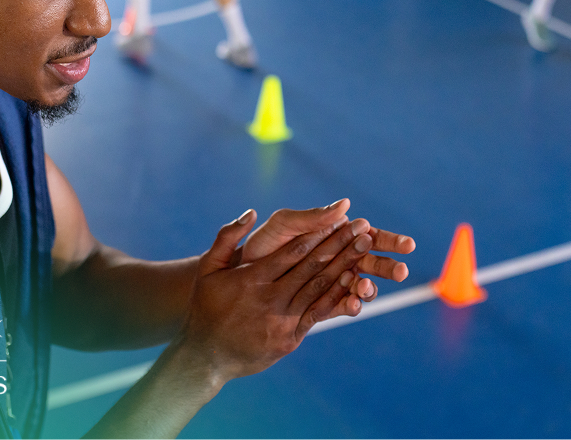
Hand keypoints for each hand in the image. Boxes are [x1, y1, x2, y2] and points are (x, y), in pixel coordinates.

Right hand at [178, 209, 386, 381]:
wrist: (205, 356)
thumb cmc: (206, 307)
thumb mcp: (208, 268)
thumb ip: (227, 237)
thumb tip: (251, 213)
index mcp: (252, 278)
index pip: (293, 251)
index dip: (319, 234)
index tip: (338, 218)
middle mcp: (269, 298)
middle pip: (313, 267)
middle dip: (341, 245)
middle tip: (363, 228)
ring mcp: (281, 321)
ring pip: (320, 289)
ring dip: (346, 266)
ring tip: (365, 248)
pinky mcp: (289, 339)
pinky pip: (318, 314)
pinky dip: (337, 297)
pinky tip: (354, 282)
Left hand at [240, 200, 415, 316]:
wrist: (233, 279)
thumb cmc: (259, 245)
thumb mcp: (283, 225)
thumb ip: (312, 217)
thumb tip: (345, 204)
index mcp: (334, 238)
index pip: (370, 237)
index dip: (390, 241)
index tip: (407, 245)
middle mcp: (336, 261)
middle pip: (372, 263)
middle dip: (389, 267)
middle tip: (402, 271)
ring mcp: (329, 285)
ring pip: (359, 286)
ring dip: (368, 287)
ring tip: (365, 288)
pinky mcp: (317, 306)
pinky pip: (338, 307)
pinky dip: (348, 305)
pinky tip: (352, 305)